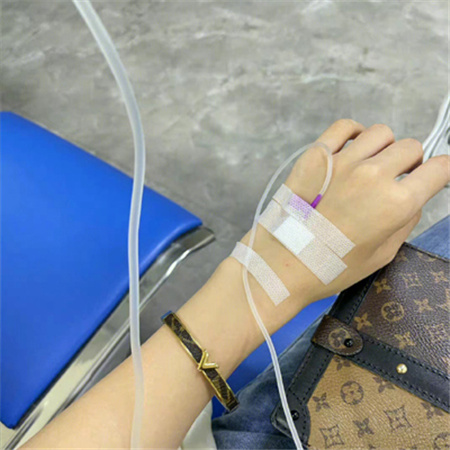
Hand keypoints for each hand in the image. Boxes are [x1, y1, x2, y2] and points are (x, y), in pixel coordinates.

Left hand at [231, 119, 449, 338]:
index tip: (432, 178)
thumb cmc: (333, 268)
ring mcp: (343, 161)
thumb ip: (405, 221)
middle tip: (395, 179)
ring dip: (384, 148)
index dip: (441, 172)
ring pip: (381, 132)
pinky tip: (351, 149)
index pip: (440, 168)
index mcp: (396, 202)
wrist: (283, 263)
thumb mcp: (382, 255)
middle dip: (411, 163)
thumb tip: (413, 197)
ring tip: (370, 166)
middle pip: (410, 147)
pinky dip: (355, 133)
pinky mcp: (317, 155)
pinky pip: (344, 126)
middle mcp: (374, 175)